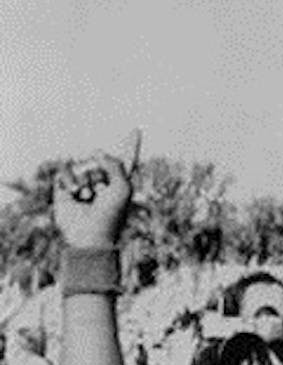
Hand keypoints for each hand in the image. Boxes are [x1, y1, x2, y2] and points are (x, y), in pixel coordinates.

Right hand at [52, 129, 141, 248]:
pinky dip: (71, 182)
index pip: (126, 159)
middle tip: (101, 194)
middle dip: (99, 174)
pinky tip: (75, 195)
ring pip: (82, 165)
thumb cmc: (112, 214)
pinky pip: (65, 171)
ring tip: (88, 198)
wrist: (90, 234)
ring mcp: (83, 182)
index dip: (131, 145)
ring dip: (85, 181)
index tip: (136, 130)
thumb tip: (97, 151)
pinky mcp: (65, 188)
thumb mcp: (122, 187)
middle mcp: (102, 179)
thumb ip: (115, 164)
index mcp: (120, 181)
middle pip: (99, 159)